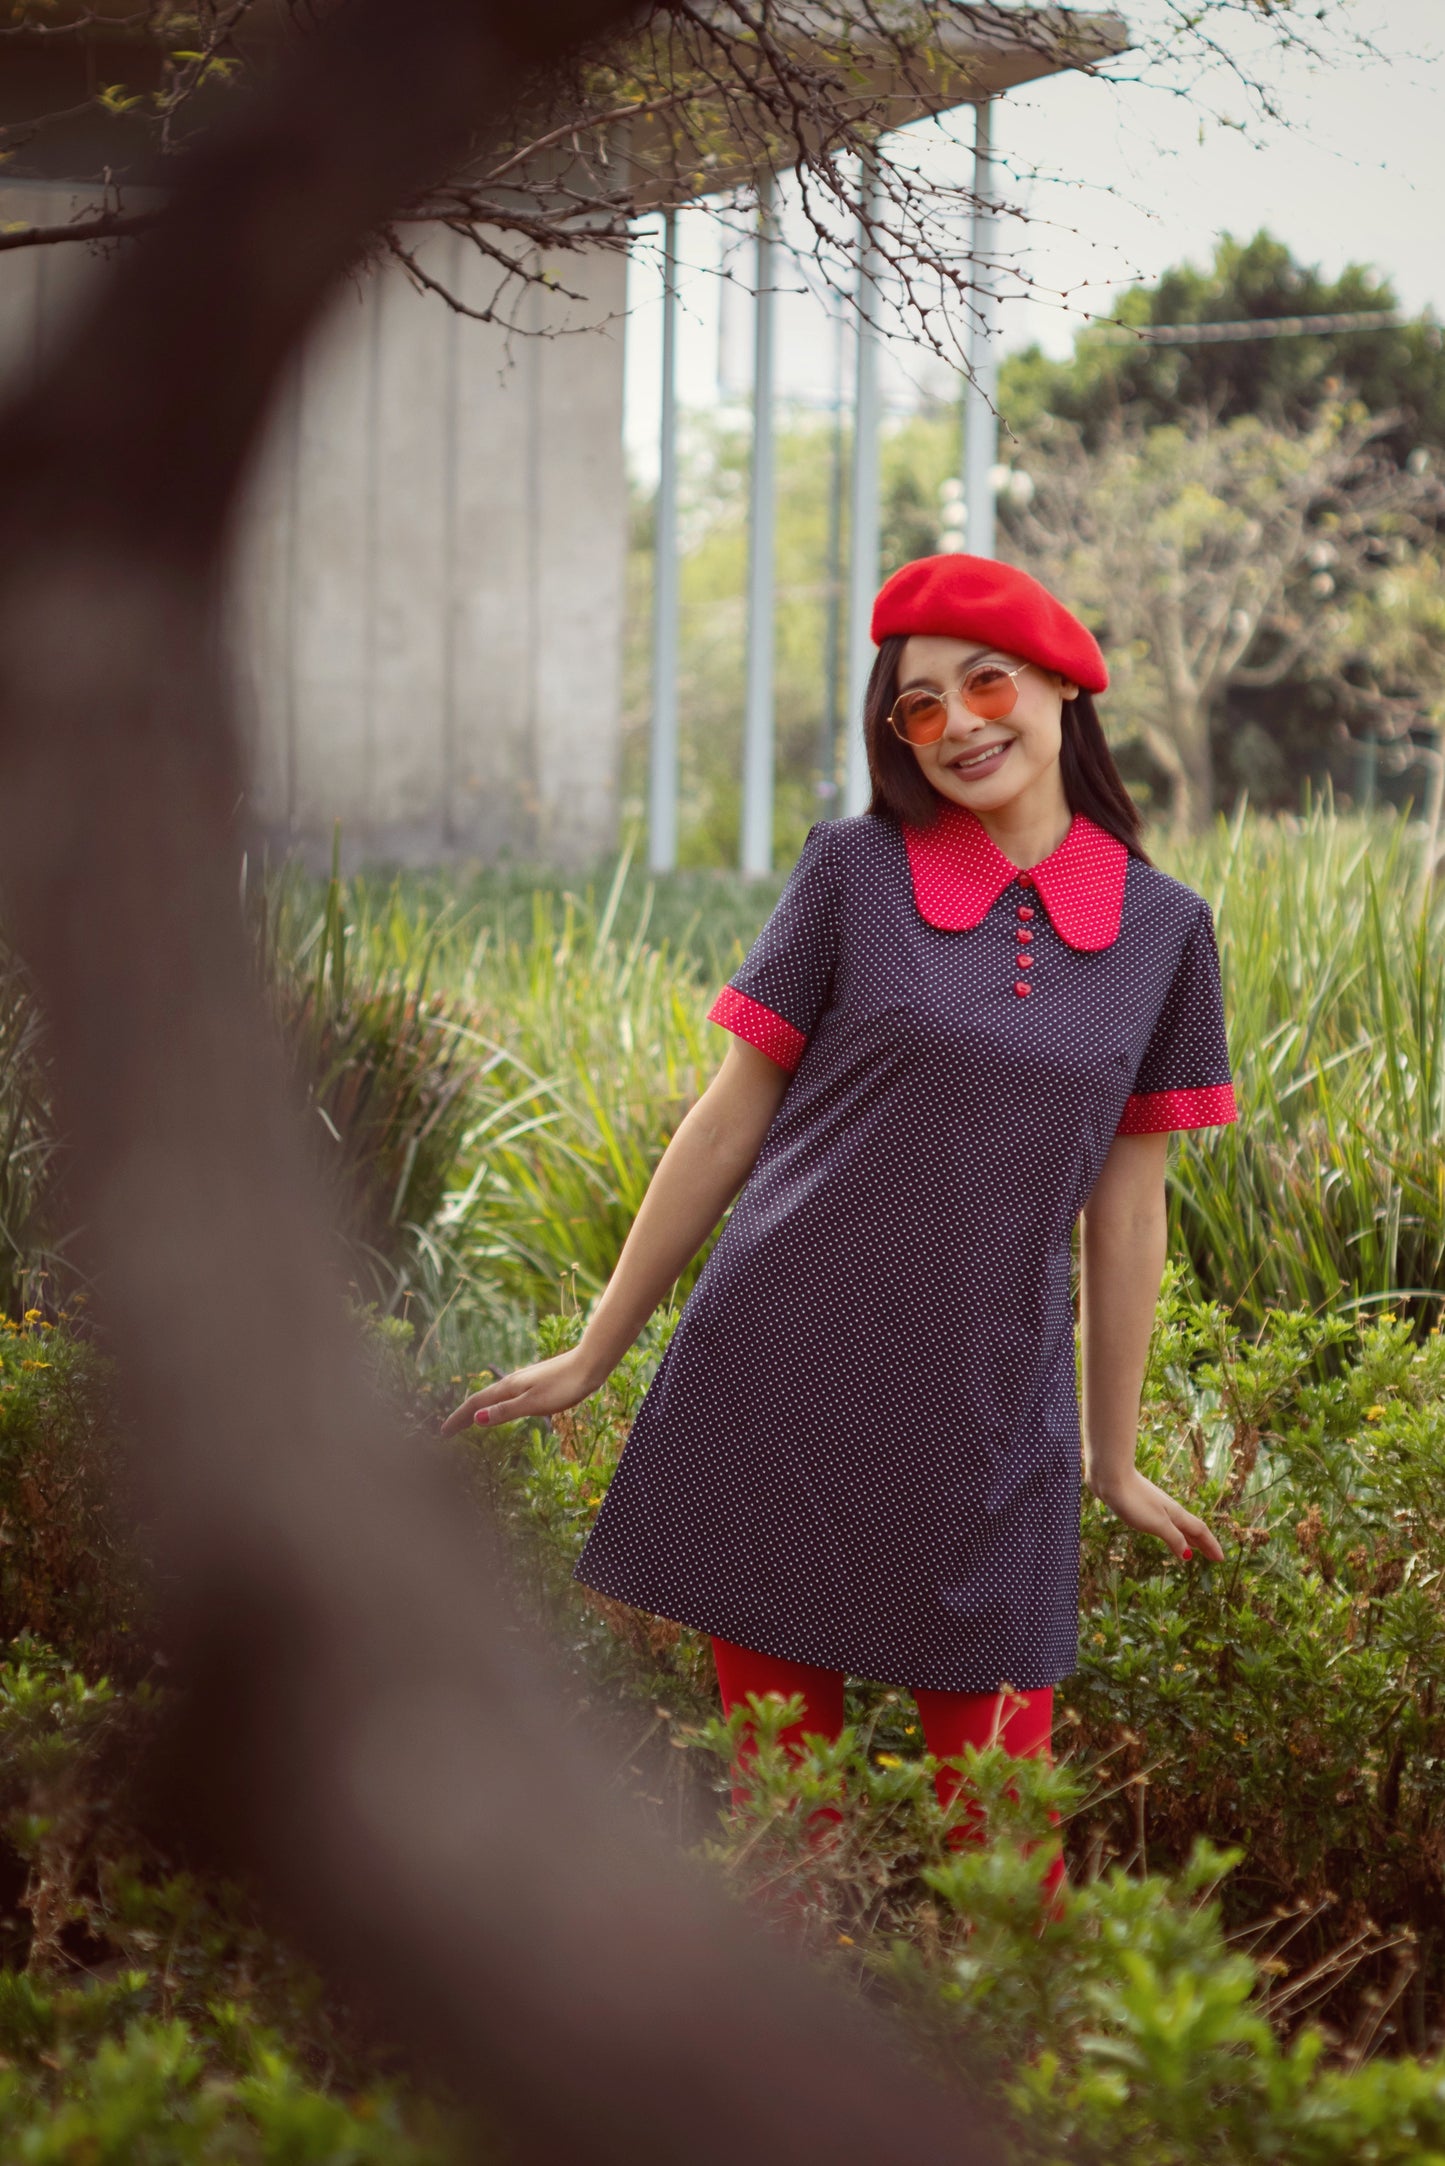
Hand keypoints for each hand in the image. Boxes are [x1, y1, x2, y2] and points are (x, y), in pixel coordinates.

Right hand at [440, 1346, 605, 1436]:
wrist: (590, 1364)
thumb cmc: (564, 1385)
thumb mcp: (533, 1404)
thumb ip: (505, 1412)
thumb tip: (476, 1420)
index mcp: (508, 1388)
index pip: (475, 1405)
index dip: (458, 1419)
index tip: (443, 1433)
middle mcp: (512, 1382)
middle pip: (481, 1399)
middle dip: (464, 1415)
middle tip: (449, 1431)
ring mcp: (524, 1380)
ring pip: (493, 1396)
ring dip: (479, 1409)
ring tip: (470, 1421)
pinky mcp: (536, 1382)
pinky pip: (506, 1395)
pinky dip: (495, 1405)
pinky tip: (503, 1407)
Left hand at [1087, 1465, 1223, 1563]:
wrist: (1111, 1477)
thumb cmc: (1134, 1500)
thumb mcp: (1157, 1524)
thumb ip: (1174, 1538)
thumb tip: (1188, 1556)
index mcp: (1176, 1515)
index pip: (1199, 1531)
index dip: (1211, 1545)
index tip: (1221, 1559)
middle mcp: (1169, 1510)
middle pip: (1191, 1528)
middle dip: (1203, 1543)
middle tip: (1213, 1557)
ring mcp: (1156, 1507)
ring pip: (1178, 1525)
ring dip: (1189, 1538)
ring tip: (1194, 1548)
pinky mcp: (1142, 1506)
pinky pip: (1166, 1523)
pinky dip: (1173, 1532)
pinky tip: (1166, 1533)